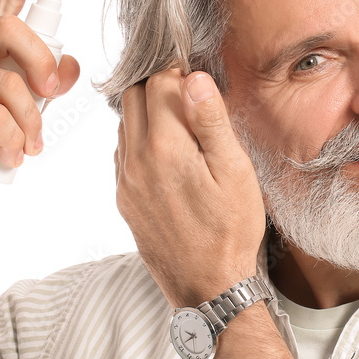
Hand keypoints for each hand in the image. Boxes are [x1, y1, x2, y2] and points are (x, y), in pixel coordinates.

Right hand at [0, 0, 81, 199]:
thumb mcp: (21, 105)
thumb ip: (47, 82)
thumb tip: (70, 67)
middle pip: (13, 28)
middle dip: (43, 63)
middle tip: (51, 97)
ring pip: (10, 84)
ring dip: (32, 122)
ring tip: (31, 147)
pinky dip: (13, 140)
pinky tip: (12, 156)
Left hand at [114, 67, 265, 307]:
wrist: (207, 286)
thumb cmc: (230, 230)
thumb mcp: (234, 172)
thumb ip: (211, 121)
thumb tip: (194, 77)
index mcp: (165, 147)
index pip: (159, 82)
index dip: (180, 72)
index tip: (199, 80)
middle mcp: (135, 160)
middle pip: (133, 95)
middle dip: (159, 86)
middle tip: (190, 99)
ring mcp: (125, 180)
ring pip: (124, 122)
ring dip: (148, 112)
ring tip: (183, 126)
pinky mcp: (124, 198)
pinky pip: (124, 151)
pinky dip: (141, 139)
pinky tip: (170, 153)